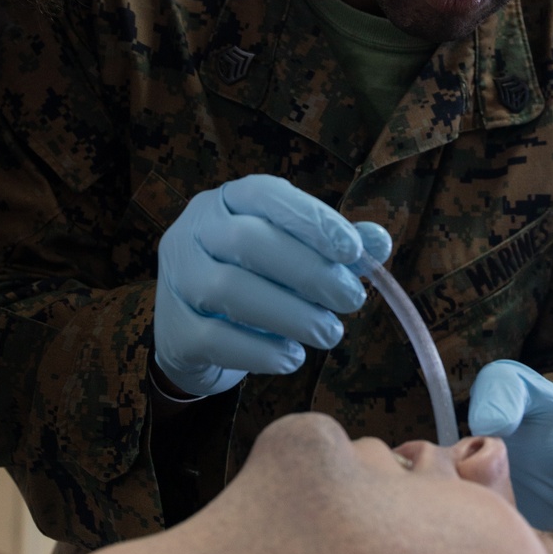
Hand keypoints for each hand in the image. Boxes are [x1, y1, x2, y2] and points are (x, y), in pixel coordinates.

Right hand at [154, 174, 390, 397]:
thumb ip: (333, 246)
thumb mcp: (293, 255)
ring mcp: (177, 279)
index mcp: (227, 201)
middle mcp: (193, 231)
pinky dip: (261, 351)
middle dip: (309, 272)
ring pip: (228, 290)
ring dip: (290, 314)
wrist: (197, 336)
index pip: (266, 195)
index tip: (354, 252)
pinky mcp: (174, 329)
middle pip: (248, 242)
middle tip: (352, 300)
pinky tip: (292, 358)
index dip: (311, 220)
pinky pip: (215, 338)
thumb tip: (378, 242)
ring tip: (329, 334)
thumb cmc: (256, 281)